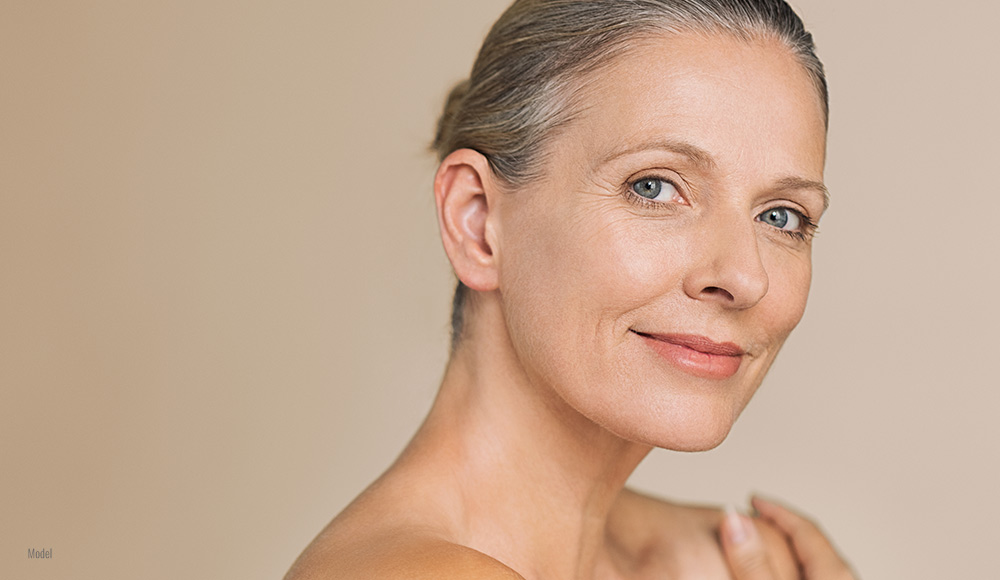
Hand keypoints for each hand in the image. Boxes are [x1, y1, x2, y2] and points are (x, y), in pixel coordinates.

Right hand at [720, 496, 855, 579]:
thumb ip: (754, 563)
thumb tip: (733, 522)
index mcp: (834, 573)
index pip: (805, 527)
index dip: (774, 509)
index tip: (752, 500)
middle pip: (811, 542)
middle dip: (780, 526)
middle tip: (756, 517)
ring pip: (812, 561)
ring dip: (786, 549)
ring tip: (764, 546)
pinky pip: (810, 576)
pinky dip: (790, 568)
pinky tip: (777, 574)